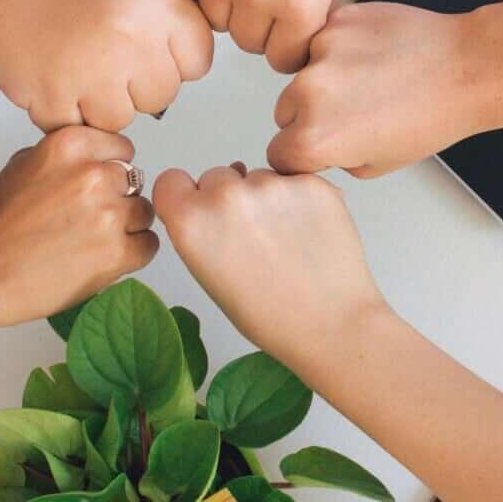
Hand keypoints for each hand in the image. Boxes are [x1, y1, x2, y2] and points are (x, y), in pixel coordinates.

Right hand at [0, 0, 212, 131]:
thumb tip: (182, 68)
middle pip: (162, 95)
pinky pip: (76, 128)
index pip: (198, 60)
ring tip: (72, 63)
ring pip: (121, 119)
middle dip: (136, 84)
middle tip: (102, 56)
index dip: (173, 59)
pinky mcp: (50, 96)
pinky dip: (62, 110)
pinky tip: (50, 73)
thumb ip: (164, 20)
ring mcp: (89, 70)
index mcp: (155, 1)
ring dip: (98, 102)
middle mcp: (128, 36)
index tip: (150, 51)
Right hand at [0, 127, 159, 329]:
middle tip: (87, 220)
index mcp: (70, 145)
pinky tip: (102, 258)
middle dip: (117, 199)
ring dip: (127, 227)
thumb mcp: (25, 163)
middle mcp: (93, 174)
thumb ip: (68, 155)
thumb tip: (100, 158)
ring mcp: (107, 214)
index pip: (122, 148)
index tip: (95, 188)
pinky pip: (148, 245)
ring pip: (145, 213)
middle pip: (135, 182)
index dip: (111, 170)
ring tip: (92, 241)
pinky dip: (132, 254)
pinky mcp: (116, 253)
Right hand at [153, 163, 386, 366]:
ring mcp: (272, 184)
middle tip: (252, 237)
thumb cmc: (267, 315)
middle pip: (216, 176)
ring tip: (286, 240)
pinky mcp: (311, 182)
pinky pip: (293, 179)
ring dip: (266, 198)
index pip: (171, 181)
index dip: (186, 197)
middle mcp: (226, 195)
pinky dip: (299, 199)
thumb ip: (199, 231)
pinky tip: (309, 232)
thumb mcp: (209, 276)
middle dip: (228, 198)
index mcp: (192, 221)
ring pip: (257, 176)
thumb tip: (210, 199)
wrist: (331, 325)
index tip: (201, 213)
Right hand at [269, 2, 502, 178]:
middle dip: (309, 114)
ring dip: (323, 78)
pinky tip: (372, 56)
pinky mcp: (336, 22)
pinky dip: (340, 49)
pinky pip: (322, 41)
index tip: (318, 147)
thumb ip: (331, 157)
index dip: (300, 154)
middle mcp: (309, 93)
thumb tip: (313, 145)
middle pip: (284, 111)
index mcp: (315, 138)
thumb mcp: (375, 165)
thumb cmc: (432, 117)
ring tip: (369, 81)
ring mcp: (321, 52)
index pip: (278, 153)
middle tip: (353, 111)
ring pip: (301, 72)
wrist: (466, 68)